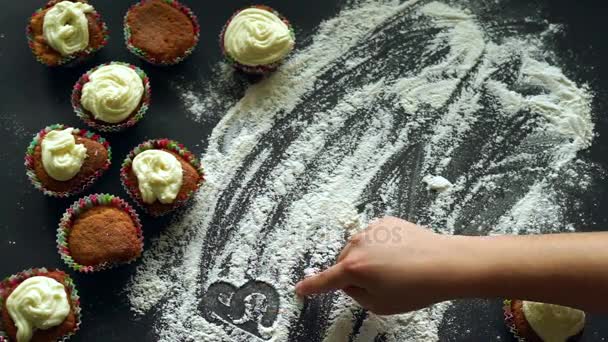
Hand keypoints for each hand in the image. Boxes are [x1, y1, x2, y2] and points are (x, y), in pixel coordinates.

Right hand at [295, 217, 466, 313]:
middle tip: (379, 285)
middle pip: (343, 263)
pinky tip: (400, 255)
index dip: (311, 287)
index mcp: (353, 268)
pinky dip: (380, 246)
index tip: (300, 289)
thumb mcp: (380, 305)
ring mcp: (372, 230)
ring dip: (367, 259)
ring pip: (358, 248)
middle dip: (353, 274)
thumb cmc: (416, 288)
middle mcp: (358, 245)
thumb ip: (356, 294)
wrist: (445, 263)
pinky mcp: (386, 222)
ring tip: (395, 269)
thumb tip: (351, 282)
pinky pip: (374, 237)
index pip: (325, 280)